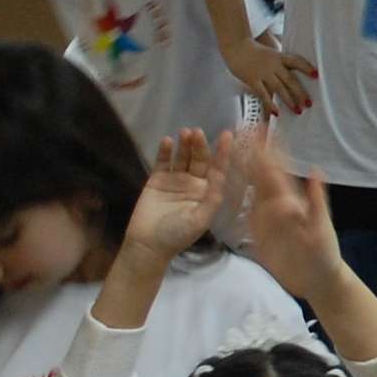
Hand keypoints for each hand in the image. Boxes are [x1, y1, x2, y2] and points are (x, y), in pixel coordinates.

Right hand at [122, 130, 234, 265]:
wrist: (148, 245)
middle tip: (198, 132)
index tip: (227, 135)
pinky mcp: (157, 179)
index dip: (223, 152)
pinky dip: (165, 151)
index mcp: (207, 192)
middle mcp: (193, 183)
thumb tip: (221, 177)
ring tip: (185, 133)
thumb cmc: (178, 235)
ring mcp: (175, 179)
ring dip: (184, 145)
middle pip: (199, 159)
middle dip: (200, 146)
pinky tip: (167, 141)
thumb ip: (212, 198)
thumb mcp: (200, 219)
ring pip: (182, 157)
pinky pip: (163, 162)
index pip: (217, 169)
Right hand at [222, 35, 319, 116]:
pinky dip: (270, 104)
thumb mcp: (271, 54)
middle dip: (301, 93)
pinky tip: (276, 112)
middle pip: (290, 79)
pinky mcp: (253, 80)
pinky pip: (263, 94)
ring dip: (289, 101)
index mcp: (279, 57)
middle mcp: (273, 65)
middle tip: (309, 103)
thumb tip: (291, 73)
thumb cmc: (253, 50)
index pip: (296, 61)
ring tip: (298, 111)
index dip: (306, 67)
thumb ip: (281, 63)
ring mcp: (263, 73)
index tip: (316, 75)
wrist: (235, 46)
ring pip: (279, 88)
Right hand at [241, 139, 348, 305]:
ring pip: (252, 187)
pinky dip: (237, 195)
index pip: (276, 168)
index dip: (268, 148)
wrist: (317, 280)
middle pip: (261, 173)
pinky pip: (245, 209)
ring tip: (230, 149)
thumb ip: (316, 202)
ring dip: (243, 168)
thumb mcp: (321, 229)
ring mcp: (267, 216)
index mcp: (291, 199)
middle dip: (251, 152)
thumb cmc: (324, 254)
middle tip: (239, 130)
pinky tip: (228, 184)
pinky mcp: (258, 231)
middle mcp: (277, 203)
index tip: (259, 128)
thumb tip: (316, 170)